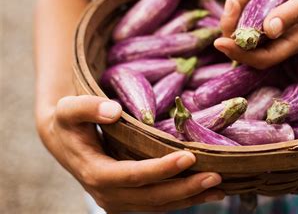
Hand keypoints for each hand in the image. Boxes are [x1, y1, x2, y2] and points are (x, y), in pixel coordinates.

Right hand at [38, 95, 223, 211]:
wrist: (64, 141)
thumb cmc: (69, 122)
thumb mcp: (69, 109)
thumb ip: (87, 108)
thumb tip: (113, 110)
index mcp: (95, 173)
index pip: (132, 175)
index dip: (161, 168)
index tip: (189, 156)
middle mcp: (107, 194)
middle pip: (151, 196)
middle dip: (185, 188)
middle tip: (216, 176)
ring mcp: (118, 201)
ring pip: (158, 205)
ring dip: (189, 198)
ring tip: (219, 188)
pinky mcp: (128, 200)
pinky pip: (158, 204)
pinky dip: (182, 200)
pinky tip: (205, 192)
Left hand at [215, 0, 297, 68]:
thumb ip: (292, 12)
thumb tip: (268, 30)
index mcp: (294, 41)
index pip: (262, 58)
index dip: (240, 54)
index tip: (220, 42)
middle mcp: (280, 36)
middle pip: (244, 41)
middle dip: (233, 21)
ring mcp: (271, 22)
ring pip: (242, 19)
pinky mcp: (265, 8)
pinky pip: (248, 1)